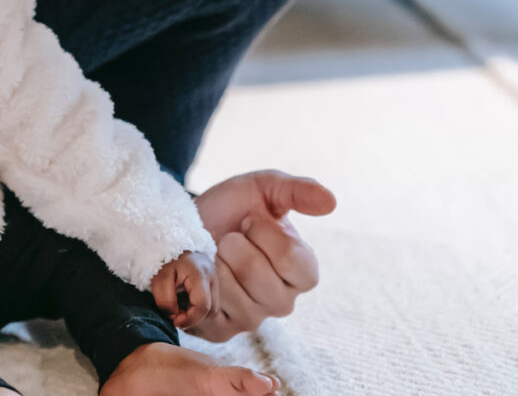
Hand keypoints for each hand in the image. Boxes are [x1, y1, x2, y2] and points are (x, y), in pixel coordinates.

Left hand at [150, 250, 216, 330]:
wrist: (169, 241)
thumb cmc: (163, 260)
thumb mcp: (159, 279)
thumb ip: (165, 300)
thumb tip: (174, 316)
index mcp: (200, 274)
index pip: (203, 306)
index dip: (189, 319)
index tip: (174, 320)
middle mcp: (213, 276)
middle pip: (211, 310)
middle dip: (193, 318)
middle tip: (175, 316)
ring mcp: (215, 279)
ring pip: (212, 309)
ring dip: (196, 314)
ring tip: (179, 308)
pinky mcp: (213, 282)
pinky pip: (210, 304)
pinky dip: (198, 308)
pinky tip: (185, 303)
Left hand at [189, 170, 335, 341]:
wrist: (186, 224)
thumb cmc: (230, 209)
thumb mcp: (264, 189)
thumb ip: (298, 192)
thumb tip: (331, 202)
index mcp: (302, 272)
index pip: (294, 262)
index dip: (265, 234)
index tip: (248, 220)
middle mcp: (282, 301)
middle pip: (260, 277)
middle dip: (235, 245)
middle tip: (228, 237)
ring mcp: (252, 318)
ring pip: (234, 292)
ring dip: (216, 261)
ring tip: (215, 253)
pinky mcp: (221, 330)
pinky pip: (210, 307)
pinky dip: (199, 280)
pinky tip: (204, 271)